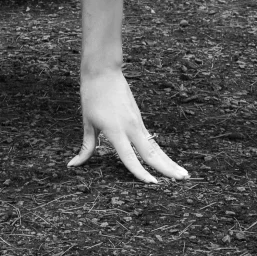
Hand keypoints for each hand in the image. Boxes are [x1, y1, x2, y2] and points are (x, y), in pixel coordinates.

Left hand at [68, 68, 188, 182]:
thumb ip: (86, 147)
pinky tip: (168, 161)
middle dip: (166, 168)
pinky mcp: (139, 118)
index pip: (129, 157)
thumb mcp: (87, 122)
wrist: (103, 71)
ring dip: (169, 161)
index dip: (140, 172)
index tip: (152, 184)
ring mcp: (137, 122)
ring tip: (183, 174)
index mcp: (115, 130)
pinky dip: (161, 152)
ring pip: (155, 147)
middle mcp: (130, 127)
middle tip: (182, 180)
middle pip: (151, 153)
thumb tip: (73, 164)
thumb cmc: (92, 96)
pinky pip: (151, 139)